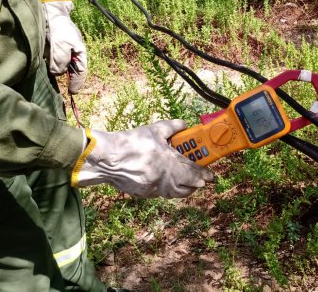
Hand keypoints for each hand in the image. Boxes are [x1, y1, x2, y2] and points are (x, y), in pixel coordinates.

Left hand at [42, 0, 86, 93]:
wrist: (48, 12)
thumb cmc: (58, 28)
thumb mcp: (61, 47)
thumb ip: (61, 62)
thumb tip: (57, 73)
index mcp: (79, 51)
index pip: (80, 71)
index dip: (77, 82)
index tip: (72, 92)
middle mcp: (72, 51)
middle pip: (72, 69)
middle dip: (69, 78)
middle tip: (65, 89)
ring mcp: (62, 49)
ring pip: (62, 65)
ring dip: (58, 71)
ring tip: (54, 77)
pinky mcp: (53, 47)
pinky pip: (53, 59)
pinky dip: (52, 65)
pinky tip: (47, 67)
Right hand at [71, 120, 213, 197]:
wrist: (106, 158)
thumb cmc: (130, 142)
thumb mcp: (154, 130)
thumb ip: (172, 127)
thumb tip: (184, 124)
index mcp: (168, 162)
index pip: (192, 172)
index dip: (204, 175)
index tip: (211, 176)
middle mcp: (163, 178)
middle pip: (186, 188)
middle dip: (195, 185)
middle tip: (201, 180)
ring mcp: (153, 188)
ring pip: (174, 193)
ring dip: (183, 189)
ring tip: (187, 184)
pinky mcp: (143, 193)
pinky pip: (160, 193)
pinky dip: (167, 190)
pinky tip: (167, 183)